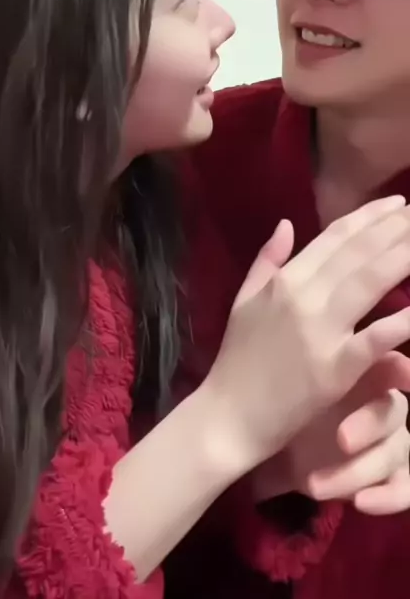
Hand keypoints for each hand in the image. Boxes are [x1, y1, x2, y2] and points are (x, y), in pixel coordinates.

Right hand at [203, 196, 409, 477]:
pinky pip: (376, 337)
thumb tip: (286, 223)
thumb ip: (266, 260)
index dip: (369, 216)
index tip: (396, 203)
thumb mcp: (244, 301)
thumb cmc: (237, 360)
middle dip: (396, 229)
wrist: (228, 416)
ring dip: (403, 256)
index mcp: (284, 279)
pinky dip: (402, 320)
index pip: (334, 238)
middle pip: (359, 253)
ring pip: (370, 282)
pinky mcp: (336, 368)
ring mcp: (320, 331)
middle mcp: (303, 296)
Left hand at [251, 351, 409, 513]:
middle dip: (368, 425)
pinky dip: (387, 497)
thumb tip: (343, 345)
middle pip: (393, 411)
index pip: (394, 367)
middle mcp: (383, 406)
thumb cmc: (284, 408)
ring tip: (315, 485)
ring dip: (359, 470)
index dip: (402, 371)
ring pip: (396, 452)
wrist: (268, 452)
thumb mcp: (293, 389)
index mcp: (364, 375)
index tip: (403, 373)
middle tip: (341, 439)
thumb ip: (321, 368)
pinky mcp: (390, 477)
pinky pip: (405, 487)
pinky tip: (360, 503)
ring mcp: (391, 443)